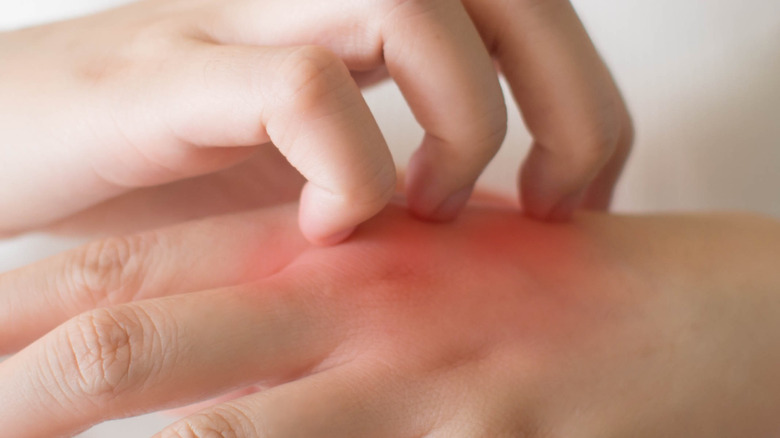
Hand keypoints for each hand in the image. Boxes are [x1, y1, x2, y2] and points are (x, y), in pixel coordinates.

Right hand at [0, 0, 631, 241]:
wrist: (16, 155)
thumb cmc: (177, 169)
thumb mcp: (314, 165)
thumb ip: (405, 168)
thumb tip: (507, 219)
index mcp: (357, 5)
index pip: (529, 2)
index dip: (584, 94)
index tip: (577, 195)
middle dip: (568, 103)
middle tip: (550, 204)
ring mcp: (239, 20)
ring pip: (415, 6)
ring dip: (462, 124)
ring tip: (428, 209)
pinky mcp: (169, 77)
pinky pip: (304, 90)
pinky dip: (349, 169)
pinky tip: (330, 227)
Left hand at [2, 203, 778, 436]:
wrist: (672, 312)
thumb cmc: (539, 286)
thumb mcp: (413, 277)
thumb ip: (311, 302)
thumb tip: (209, 358)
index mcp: (309, 248)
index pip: (127, 261)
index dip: (16, 293)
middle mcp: (331, 298)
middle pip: (125, 324)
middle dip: (11, 365)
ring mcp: (386, 370)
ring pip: (195, 410)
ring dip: (77, 422)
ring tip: (4, 418)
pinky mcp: (451, 430)